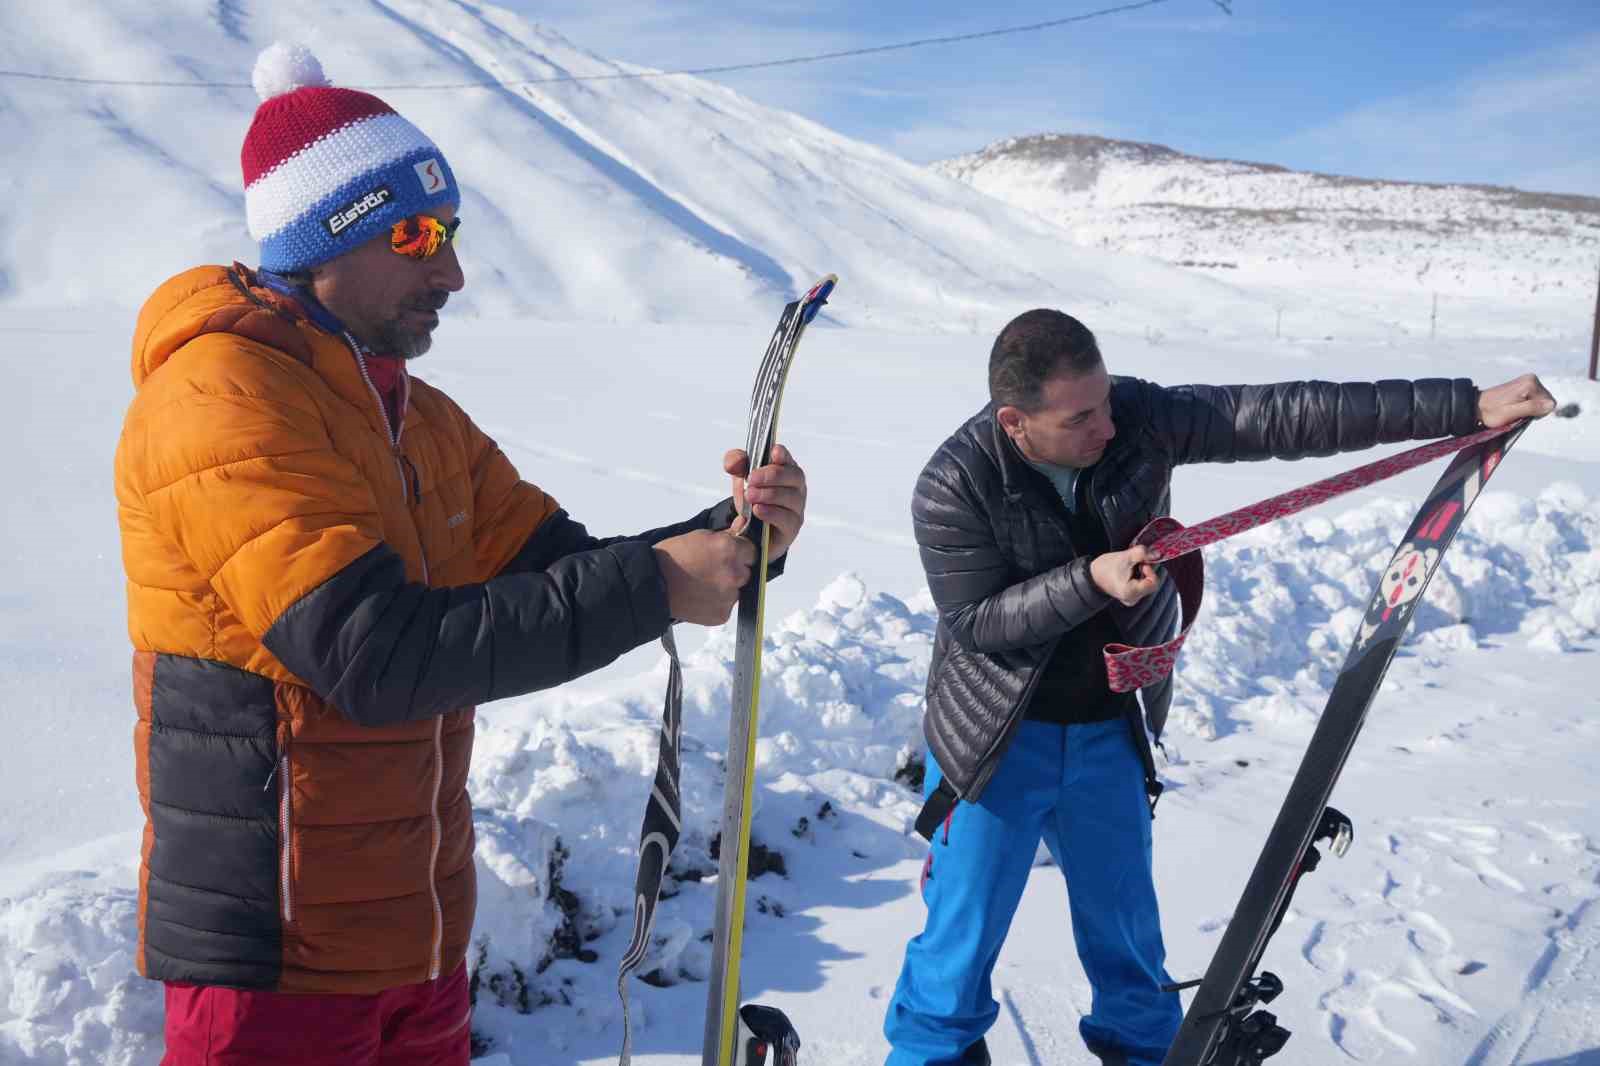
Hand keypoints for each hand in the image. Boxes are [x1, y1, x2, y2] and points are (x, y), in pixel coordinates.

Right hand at [654, 530, 756, 624]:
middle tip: (712, 570)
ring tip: (703, 583)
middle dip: (735, 570)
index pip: (752, 551)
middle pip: (747, 572)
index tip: (728, 555)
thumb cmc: (672, 557)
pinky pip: (727, 606)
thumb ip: (726, 534)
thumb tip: (742, 525)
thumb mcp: (699, 536)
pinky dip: (718, 602)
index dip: (740, 552)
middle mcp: (734, 573)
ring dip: (727, 587)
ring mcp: (729, 596)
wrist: (652, 584)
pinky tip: (701, 595)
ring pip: (738, 590)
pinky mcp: (722, 614)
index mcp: (730, 549)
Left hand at [724, 443, 807, 559]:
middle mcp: (796, 487)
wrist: (748, 528)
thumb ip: (736, 463)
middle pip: (794, 476)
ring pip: (791, 498)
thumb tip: (732, 463)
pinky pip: (787, 520)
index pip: (788, 458)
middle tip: (751, 479)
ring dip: (769, 494)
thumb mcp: (741, 476)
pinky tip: (757, 510)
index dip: (783, 454)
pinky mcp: (791, 528)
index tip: (773, 452)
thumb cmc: (752, 497)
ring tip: (750, 495)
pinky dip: (771, 513)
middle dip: (771, 476)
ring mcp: (796, 508)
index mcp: (786, 469)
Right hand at [1090, 545, 1160, 607]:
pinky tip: (1131, 573)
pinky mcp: (1132, 597)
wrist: (1093, 575)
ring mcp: (1132, 600)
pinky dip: (1140, 578)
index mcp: (1130, 592)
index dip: (1150, 570)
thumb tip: (1157, 554)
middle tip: (1136, 563)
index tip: (1140, 563)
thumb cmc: (1106, 567)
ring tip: (1131, 568)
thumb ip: (1142, 553)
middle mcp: (1133, 599)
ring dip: (1144, 573)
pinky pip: (1143, 587)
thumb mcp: (1124, 556)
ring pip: (1148, 584)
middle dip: (1146, 571)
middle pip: (1152, 583)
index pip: (1153, 582)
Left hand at [1477, 373, 1555, 428]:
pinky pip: (1535, 398)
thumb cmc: (1492, 412)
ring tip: (1514, 409)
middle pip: (1546, 400)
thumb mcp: (1511, 413)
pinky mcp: (1525, 384)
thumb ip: (1531, 408)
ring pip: (1541, 400)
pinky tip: (1515, 405)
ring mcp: (1528, 380)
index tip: (1521, 414)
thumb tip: (1551, 405)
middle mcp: (1531, 378)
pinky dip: (1527, 404)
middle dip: (1534, 410)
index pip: (1549, 403)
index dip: (1538, 413)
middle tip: (1516, 412)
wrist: (1477, 406)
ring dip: (1530, 408)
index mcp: (1530, 383)